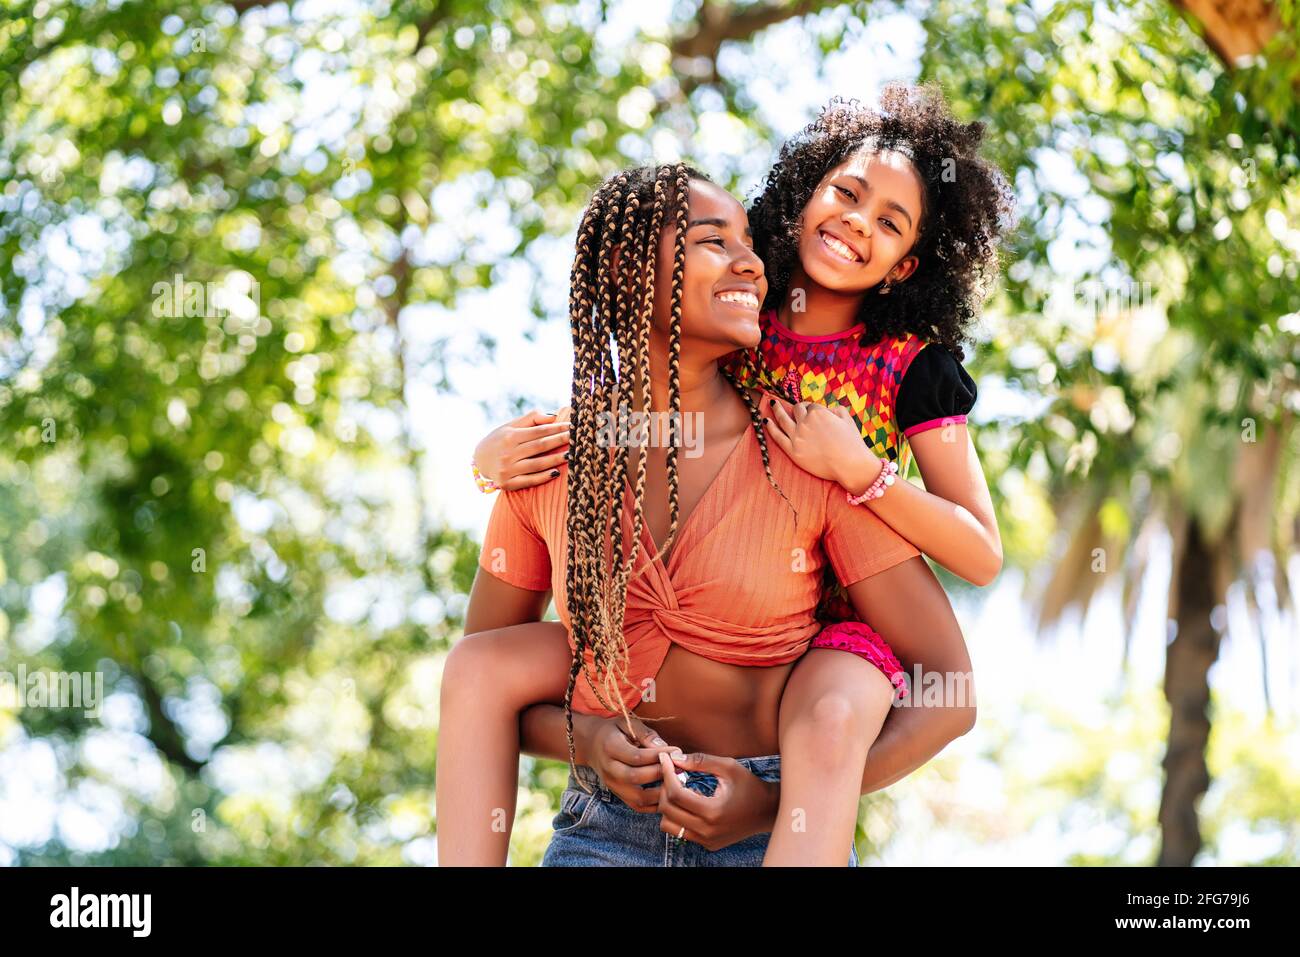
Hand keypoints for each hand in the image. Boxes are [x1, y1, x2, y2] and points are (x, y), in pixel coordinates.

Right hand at [473, 406, 571, 489]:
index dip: (556, 429)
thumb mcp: (511, 426)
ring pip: (537, 464)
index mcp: (510, 437)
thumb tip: (553, 417)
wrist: (480, 461)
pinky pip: (529, 480)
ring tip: (571, 455)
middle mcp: (508, 453)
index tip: (572, 426)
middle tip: (576, 439)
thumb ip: (531, 419)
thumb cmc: (501, 440)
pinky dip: (543, 477)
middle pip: (540, 446)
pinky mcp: (508, 484)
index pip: (538, 431)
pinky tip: (556, 473)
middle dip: (559, 441)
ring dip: (555, 460)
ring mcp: (508, 470)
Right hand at [582, 713, 684, 811]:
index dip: (659, 755)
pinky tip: (667, 792)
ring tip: (675, 781)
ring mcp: (612, 785)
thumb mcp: (627, 723)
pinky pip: (637, 806)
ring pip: (638, 798)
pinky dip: (654, 804)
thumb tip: (664, 747)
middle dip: (661, 773)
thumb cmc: (614, 731)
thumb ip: (645, 734)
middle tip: (679, 767)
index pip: (637, 756)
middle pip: (637, 777)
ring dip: (660, 793)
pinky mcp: (618, 795)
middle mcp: (609, 769)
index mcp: (610, 747)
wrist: (591, 744)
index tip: (677, 751)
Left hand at [653, 750, 780, 850]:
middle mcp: (707, 830)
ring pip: (668, 825)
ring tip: (679, 789)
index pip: (676, 794)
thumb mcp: (728, 767)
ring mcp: (707, 840)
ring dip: (668, 805)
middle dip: (664, 788)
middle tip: (672, 773)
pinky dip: (677, 816)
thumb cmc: (750, 786)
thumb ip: (701, 761)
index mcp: (713, 811)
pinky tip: (688, 801)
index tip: (666, 759)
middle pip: (667, 810)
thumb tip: (675, 758)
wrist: (768, 811)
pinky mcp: (708, 844)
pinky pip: (680, 832)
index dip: (667, 774)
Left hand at [760, 393, 878, 487]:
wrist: (849, 464)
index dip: (810, 408)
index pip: (810, 406)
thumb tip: (828, 409)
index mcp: (818, 412)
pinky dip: (770, 428)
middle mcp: (805, 422)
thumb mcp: (847, 419)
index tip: (810, 411)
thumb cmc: (852, 442)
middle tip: (793, 408)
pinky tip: (765, 421)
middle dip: (796, 408)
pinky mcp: (792, 451)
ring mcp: (797, 436)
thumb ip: (836, 410)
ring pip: (782, 419)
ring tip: (772, 404)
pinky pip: (777, 436)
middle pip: (796, 410)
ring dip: (776, 409)